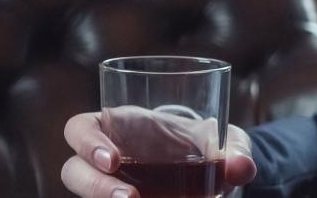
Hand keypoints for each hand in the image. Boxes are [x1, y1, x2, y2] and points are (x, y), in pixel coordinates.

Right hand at [62, 111, 257, 196]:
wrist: (213, 170)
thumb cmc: (207, 143)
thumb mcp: (226, 142)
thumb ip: (236, 151)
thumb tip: (242, 166)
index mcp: (119, 125)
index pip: (80, 129)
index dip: (87, 142)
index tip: (114, 160)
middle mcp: (105, 157)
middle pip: (74, 171)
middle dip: (94, 186)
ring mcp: (110, 183)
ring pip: (84, 193)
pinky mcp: (120, 197)